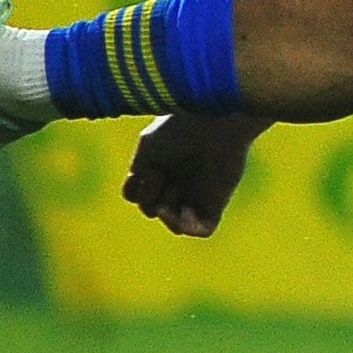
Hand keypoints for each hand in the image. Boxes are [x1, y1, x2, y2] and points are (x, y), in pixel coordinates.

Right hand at [122, 112, 264, 236]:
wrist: (213, 122)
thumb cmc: (178, 130)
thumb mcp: (147, 151)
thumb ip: (141, 180)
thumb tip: (155, 208)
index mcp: (162, 167)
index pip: (140, 194)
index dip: (135, 191)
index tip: (141, 173)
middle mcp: (179, 182)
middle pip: (153, 210)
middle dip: (150, 202)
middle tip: (161, 180)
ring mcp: (199, 193)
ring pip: (177, 225)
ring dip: (168, 218)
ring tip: (170, 200)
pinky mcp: (218, 201)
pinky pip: (203, 230)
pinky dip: (190, 227)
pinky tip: (186, 212)